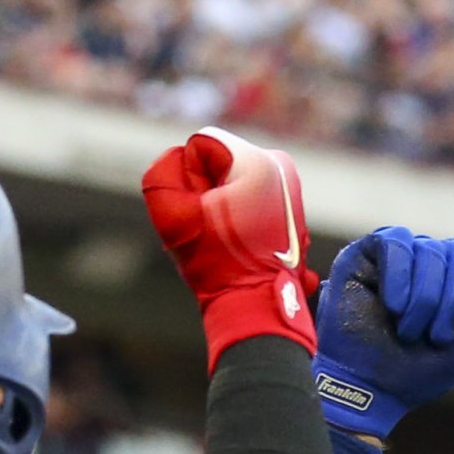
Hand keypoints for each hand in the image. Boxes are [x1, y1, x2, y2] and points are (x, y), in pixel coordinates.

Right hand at [140, 127, 314, 359]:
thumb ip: (162, 175)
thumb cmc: (216, 264)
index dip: (190, 182)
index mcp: (258, 160)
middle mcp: (280, 165)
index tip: (204, 213)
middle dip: (208, 191)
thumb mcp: (174, 218)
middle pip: (220, 161)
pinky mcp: (292, 206)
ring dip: (224, 204)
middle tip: (218, 230)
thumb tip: (177, 158)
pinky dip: (242, 214)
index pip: (200, 147)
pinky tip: (246, 241)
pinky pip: (251, 196)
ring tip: (232, 238)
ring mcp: (290, 186)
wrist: (257, 306)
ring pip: (234, 179)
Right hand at [314, 227, 453, 437]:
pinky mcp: (368, 252)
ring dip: (424, 300)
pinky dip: (399, 277)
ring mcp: (400, 255)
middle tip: (435, 337)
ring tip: (406, 330)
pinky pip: (397, 242)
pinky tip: (391, 305)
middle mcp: (431, 261)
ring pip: (430, 250)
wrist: (366, 390)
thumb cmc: (418, 374)